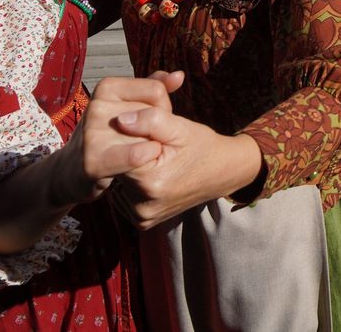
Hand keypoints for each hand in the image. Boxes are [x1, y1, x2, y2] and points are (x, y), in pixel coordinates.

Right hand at [55, 71, 183, 204]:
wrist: (75, 169)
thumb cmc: (111, 133)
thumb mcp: (130, 104)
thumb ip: (154, 87)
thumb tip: (179, 75)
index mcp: (106, 87)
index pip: (157, 90)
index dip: (162, 108)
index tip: (150, 120)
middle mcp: (97, 107)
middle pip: (154, 115)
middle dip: (156, 129)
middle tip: (141, 140)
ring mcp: (93, 133)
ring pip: (147, 137)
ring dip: (151, 148)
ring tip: (135, 153)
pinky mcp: (94, 161)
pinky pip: (137, 155)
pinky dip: (147, 158)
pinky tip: (143, 160)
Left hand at [109, 108, 263, 229]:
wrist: (223, 173)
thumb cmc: (203, 146)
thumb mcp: (181, 127)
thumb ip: (150, 120)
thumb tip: (120, 120)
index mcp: (151, 183)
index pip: (119, 151)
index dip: (130, 136)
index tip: (147, 134)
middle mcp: (143, 207)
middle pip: (117, 168)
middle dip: (128, 152)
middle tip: (152, 146)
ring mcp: (141, 218)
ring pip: (118, 181)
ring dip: (129, 168)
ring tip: (153, 160)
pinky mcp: (142, 222)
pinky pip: (124, 195)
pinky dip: (133, 183)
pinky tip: (150, 174)